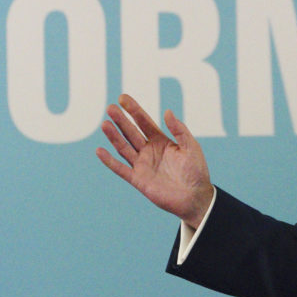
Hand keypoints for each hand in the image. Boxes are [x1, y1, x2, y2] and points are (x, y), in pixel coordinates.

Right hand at [96, 94, 214, 228]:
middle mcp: (149, 151)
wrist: (195, 198)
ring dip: (113, 136)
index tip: (123, 98)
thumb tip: (167, 111)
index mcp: (161, 141)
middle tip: (110, 108)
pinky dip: (109, 161)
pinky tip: (99, 150)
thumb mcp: (191, 147)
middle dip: (121, 120)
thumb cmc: (196, 171)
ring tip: (104, 124)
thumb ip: (179, 130)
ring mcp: (142, 165)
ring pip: (124, 147)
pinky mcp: (138, 180)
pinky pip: (120, 169)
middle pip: (131, 132)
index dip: (134, 110)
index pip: (144, 122)